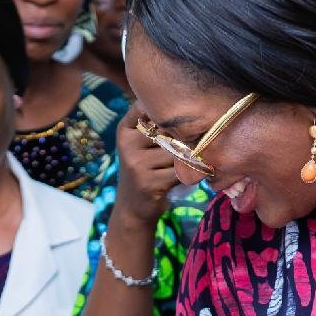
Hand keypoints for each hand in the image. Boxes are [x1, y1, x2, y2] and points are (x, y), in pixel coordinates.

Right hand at [111, 106, 179, 225]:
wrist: (132, 208)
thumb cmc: (144, 170)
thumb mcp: (140, 145)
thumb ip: (155, 125)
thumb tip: (191, 109)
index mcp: (125, 131)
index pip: (148, 107)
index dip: (166, 114)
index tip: (173, 125)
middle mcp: (128, 145)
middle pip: (169, 131)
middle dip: (180, 141)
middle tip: (180, 152)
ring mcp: (137, 164)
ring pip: (176, 151)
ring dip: (184, 159)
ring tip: (179, 166)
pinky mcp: (149, 182)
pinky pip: (179, 170)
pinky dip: (186, 174)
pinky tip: (182, 178)